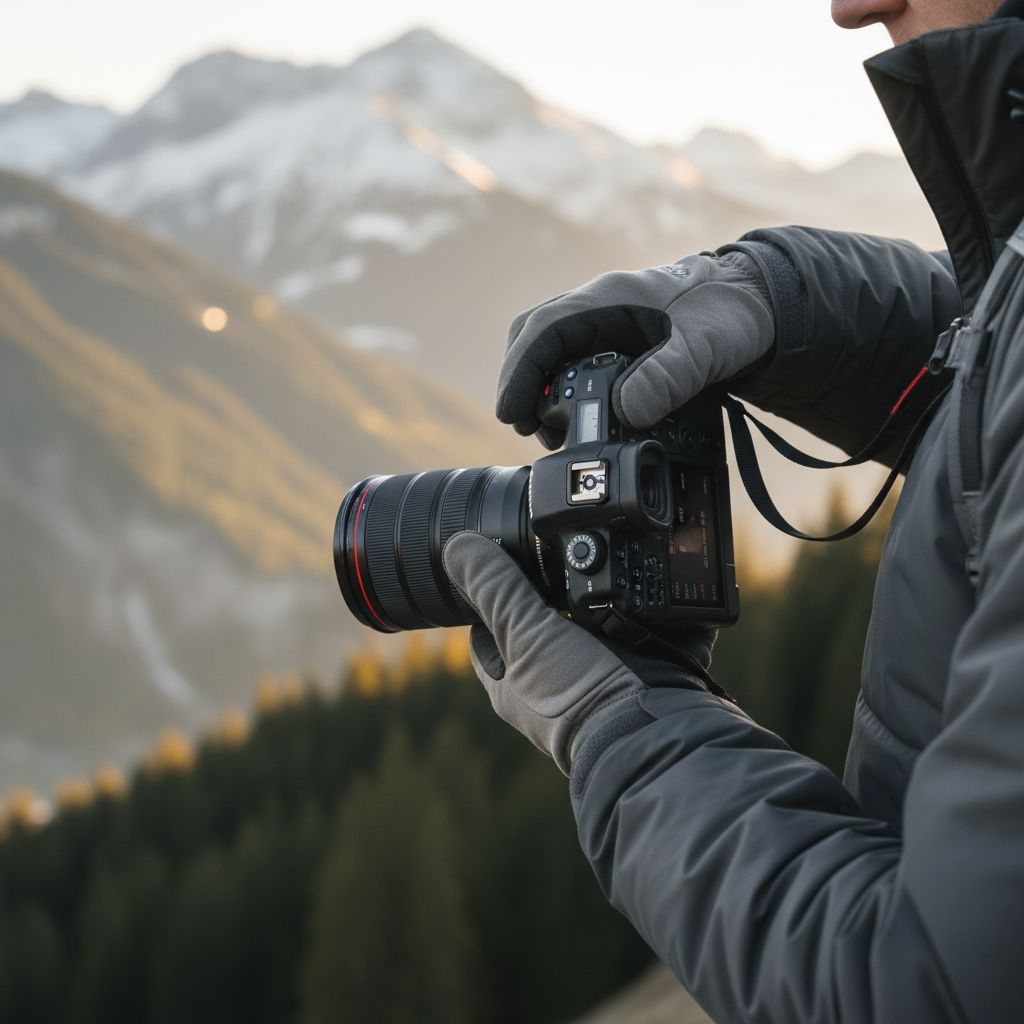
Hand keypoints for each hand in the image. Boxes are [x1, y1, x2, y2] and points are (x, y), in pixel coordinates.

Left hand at [442, 531, 717, 773]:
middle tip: (549, 549)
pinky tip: (631, 576)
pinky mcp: (633, 665)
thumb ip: (495, 588)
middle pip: (536, 618)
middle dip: (544, 588)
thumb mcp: (524, 633)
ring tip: (593, 555)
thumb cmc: (574, 697)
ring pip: (585, 620)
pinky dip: (630, 603)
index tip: (494, 557)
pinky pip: (630, 624)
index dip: (485, 591)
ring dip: (591, 592)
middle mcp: (547, 677)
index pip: (484, 626)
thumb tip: (457, 546)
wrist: (648, 730)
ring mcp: (592, 673)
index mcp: (509, 677)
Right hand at [496, 251, 774, 448]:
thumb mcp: (705, 346)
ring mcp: (606, 327)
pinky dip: (566, 394)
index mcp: (609, 299)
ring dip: (543, 393)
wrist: (761, 306)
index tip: (512, 414)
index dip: (520, 373)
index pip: (543, 331)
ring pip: (552, 354)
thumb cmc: (733, 316)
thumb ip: (669, 376)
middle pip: (536, 341)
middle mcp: (599, 310)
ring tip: (553, 436)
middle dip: (523, 385)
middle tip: (529, 429)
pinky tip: (578, 422)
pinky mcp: (618, 347)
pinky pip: (574, 365)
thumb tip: (628, 410)